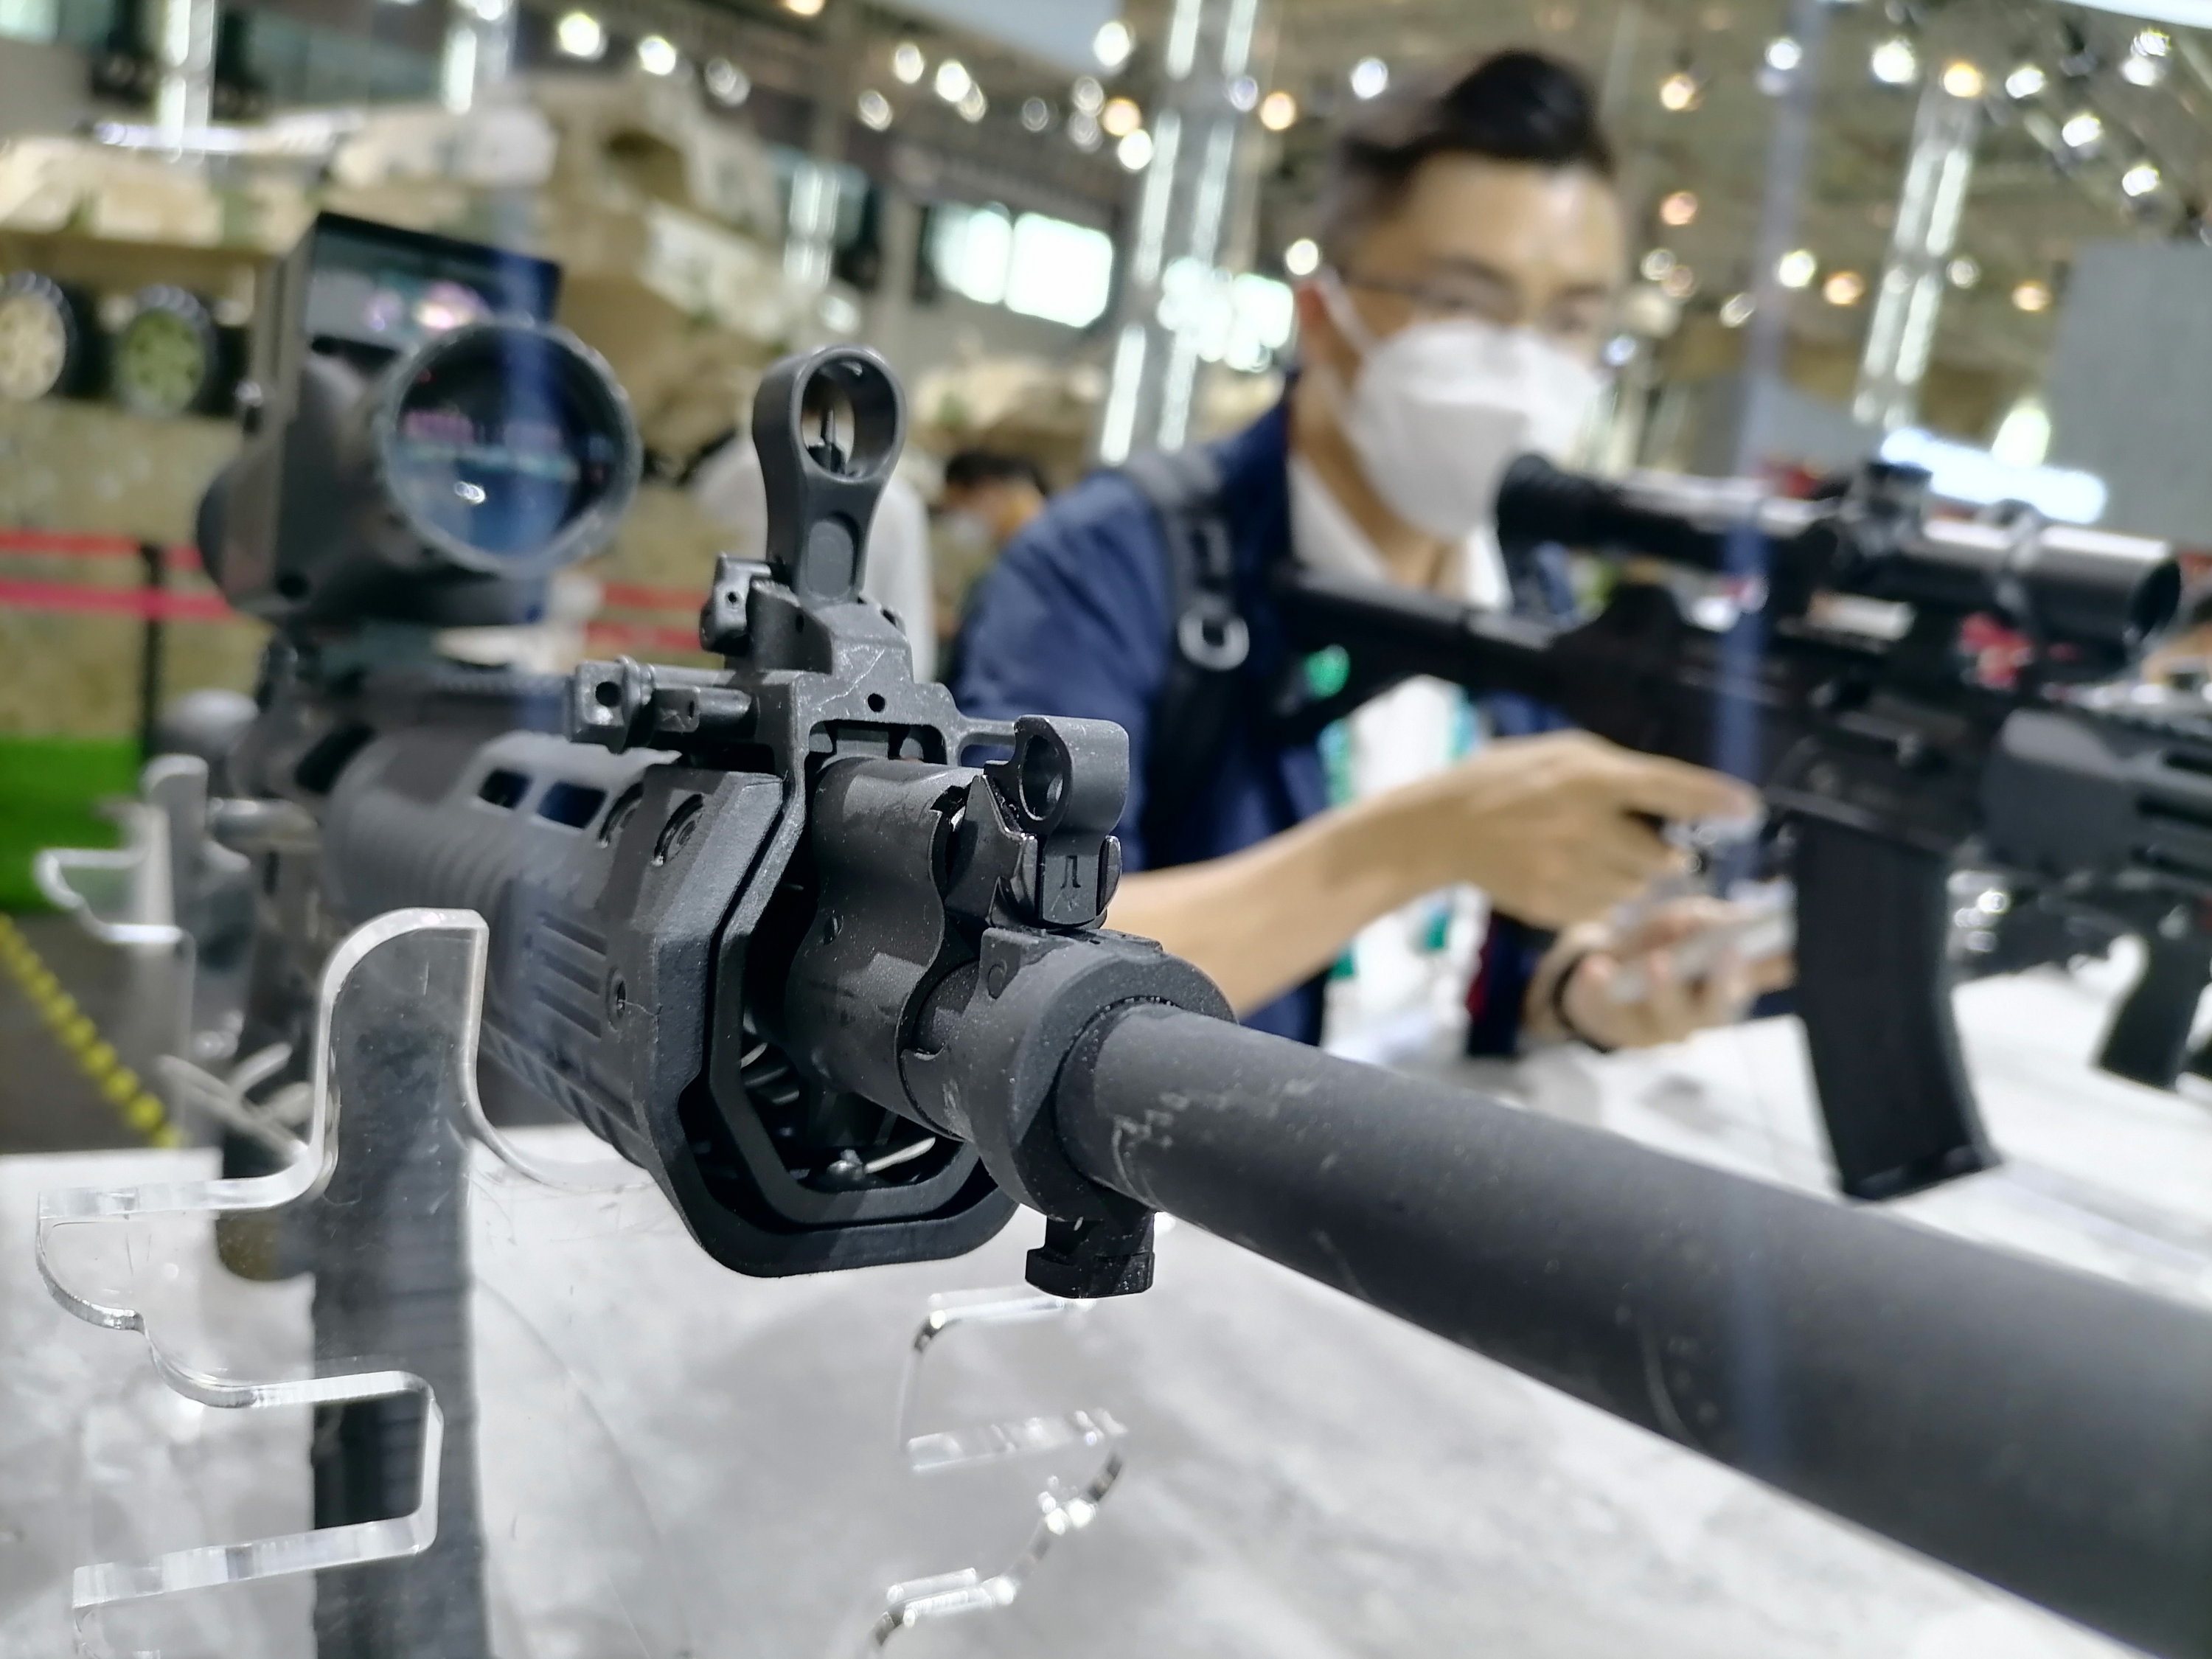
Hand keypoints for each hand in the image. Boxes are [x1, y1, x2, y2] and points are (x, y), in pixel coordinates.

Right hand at [1395, 732, 1755, 929]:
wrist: (1443, 826)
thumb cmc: (1508, 779)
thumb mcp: (1562, 754)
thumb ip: (1618, 776)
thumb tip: (1675, 804)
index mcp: (1586, 776)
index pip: (1667, 787)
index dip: (1713, 798)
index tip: (1750, 809)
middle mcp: (1581, 824)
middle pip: (1659, 856)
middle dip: (1659, 855)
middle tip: (1628, 843)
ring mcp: (1564, 869)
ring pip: (1634, 888)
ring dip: (1629, 878)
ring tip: (1589, 857)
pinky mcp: (1549, 903)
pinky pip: (1601, 909)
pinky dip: (1597, 897)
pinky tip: (1566, 875)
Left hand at [1524, 895, 1795, 1051]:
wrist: (1597, 976)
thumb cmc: (1655, 945)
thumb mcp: (1679, 921)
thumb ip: (1701, 921)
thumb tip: (1727, 921)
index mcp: (1728, 985)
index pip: (1768, 977)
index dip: (1789, 963)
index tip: (1804, 945)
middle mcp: (1701, 1014)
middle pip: (1719, 1010)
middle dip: (1727, 983)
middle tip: (1732, 952)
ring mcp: (1659, 1027)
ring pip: (1668, 1017)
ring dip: (1665, 988)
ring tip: (1658, 960)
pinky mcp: (1616, 1027)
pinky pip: (1610, 1010)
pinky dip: (1602, 985)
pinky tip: (1598, 965)